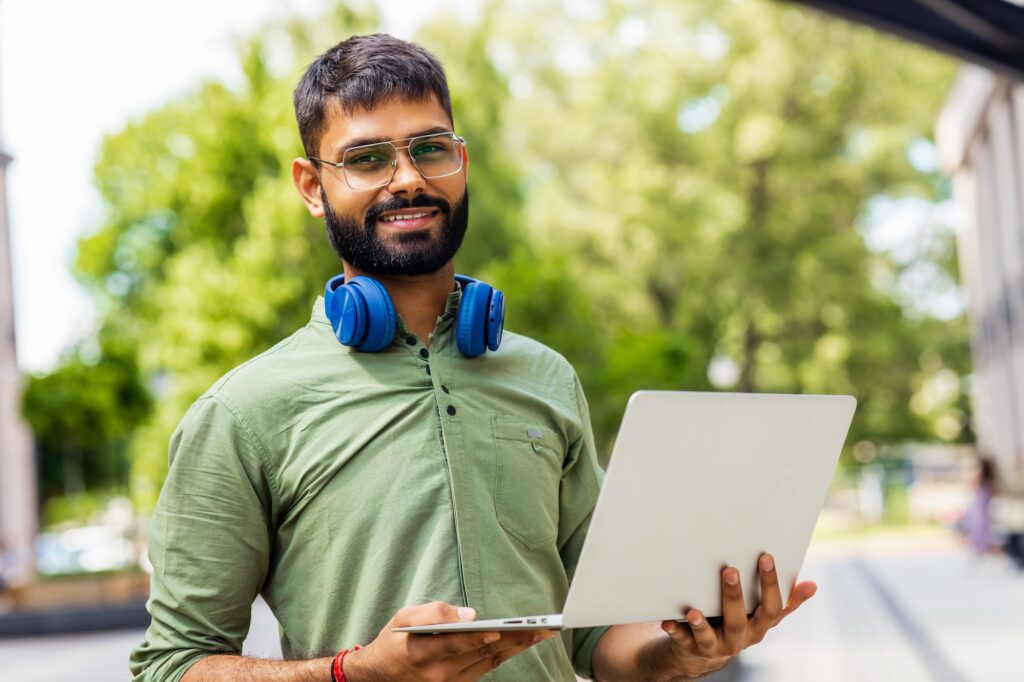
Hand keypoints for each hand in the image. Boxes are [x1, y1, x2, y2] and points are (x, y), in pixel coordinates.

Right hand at [343, 601, 557, 680]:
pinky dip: (504, 656)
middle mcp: (439, 673)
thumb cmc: (395, 641)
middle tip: (540, 629)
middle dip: (513, 640)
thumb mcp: (403, 618)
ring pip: (489, 663)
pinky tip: (519, 644)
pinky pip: (485, 670)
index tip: (499, 630)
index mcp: (423, 652)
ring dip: (516, 649)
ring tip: (539, 634)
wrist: (381, 675)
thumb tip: (468, 614)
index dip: (478, 638)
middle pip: (482, 654)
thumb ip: (433, 613)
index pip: (456, 645)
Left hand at [655, 553, 815, 678]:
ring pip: (709, 637)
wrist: (704, 652)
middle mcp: (739, 639)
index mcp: (759, 626)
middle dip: (734, 596)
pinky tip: (667, 621)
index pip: (771, 607)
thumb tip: (812, 585)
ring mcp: (714, 645)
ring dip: (701, 623)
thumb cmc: (738, 620)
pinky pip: (682, 641)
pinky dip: (675, 630)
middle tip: (729, 569)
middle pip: (738, 620)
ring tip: (693, 611)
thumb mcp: (761, 613)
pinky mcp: (690, 647)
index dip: (771, 583)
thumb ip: (786, 601)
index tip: (765, 555)